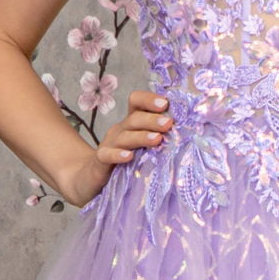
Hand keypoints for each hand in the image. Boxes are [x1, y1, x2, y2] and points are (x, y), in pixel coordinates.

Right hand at [58, 90, 174, 207]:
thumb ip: (158, 139)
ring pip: (124, 136)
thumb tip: (190, 134)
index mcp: (131, 124)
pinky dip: (118, 155)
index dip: (149, 100)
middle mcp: (119, 131)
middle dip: (152, 119)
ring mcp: (109, 145)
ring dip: (141, 136)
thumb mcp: (141, 148)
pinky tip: (129, 157)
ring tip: (157, 139)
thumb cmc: (123, 163)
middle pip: (134, 118)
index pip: (136, 102)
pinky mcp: (100, 163)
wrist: (89, 179)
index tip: (166, 103)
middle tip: (169, 123)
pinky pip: (107, 155)